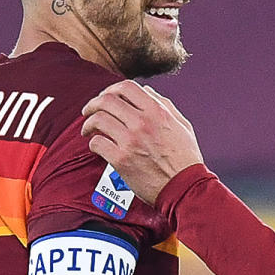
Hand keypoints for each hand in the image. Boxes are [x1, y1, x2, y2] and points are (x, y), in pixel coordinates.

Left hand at [80, 81, 204, 204]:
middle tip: (88, 111)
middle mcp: (142, 122)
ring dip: (88, 123)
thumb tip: (147, 91)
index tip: (105, 96)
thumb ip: (164, 105)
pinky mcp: (121, 160)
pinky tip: (96, 146)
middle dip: (93, 103)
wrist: (185, 188)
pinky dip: (93, 143)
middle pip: (107, 100)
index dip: (111, 89)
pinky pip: (97, 143)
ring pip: (98, 120)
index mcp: (157, 111)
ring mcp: (130, 141)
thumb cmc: (186, 159)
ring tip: (88, 130)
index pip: (126, 87)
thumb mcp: (182, 125)